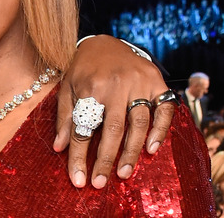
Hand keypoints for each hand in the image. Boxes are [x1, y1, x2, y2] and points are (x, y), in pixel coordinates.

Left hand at [54, 35, 174, 188]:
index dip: (79, 156)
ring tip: (124, 173)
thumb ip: (64, 117)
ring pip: (138, 123)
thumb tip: (59, 148)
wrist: (105, 41)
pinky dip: (160, 130)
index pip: (83, 128)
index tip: (78, 179)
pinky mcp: (157, 81)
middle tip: (101, 182)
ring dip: (132, 152)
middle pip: (112, 130)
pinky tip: (152, 149)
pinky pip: (164, 109)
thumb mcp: (66, 87)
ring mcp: (139, 82)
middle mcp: (116, 84)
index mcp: (90, 86)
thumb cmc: (82, 68)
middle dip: (105, 160)